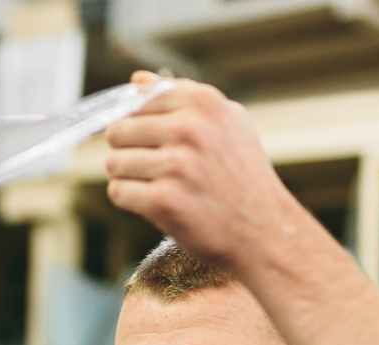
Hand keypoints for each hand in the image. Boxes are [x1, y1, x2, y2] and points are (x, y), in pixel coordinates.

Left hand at [103, 73, 308, 271]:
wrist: (265, 231)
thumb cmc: (242, 178)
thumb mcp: (226, 123)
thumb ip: (182, 97)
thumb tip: (136, 79)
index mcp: (204, 102)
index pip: (136, 102)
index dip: (138, 127)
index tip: (153, 144)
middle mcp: (191, 129)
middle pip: (118, 131)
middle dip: (129, 153)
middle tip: (156, 170)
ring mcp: (178, 165)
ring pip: (114, 163)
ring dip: (130, 179)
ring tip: (160, 188)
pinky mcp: (165, 200)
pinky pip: (118, 192)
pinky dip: (131, 201)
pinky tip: (157, 204)